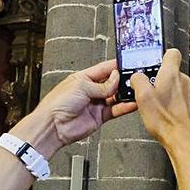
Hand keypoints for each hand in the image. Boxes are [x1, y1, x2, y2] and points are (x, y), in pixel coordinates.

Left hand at [19, 59, 137, 156]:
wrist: (53, 126)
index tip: (128, 63)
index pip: (104, 69)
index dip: (116, 66)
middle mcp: (91, 90)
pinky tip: (133, 103)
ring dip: (125, 93)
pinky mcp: (100, 116)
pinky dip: (125, 106)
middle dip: (123, 80)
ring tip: (136, 90)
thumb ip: (102, 85)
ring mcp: (96, 103)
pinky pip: (116, 109)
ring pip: (116, 96)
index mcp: (84, 78)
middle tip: (135, 78)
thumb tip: (116, 79)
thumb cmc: (57, 104)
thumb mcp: (81, 86)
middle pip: (112, 82)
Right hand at [129, 49, 189, 149]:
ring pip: (174, 85)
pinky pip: (178, 97)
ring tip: (154, 103)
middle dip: (158, 78)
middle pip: (170, 71)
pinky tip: (162, 111)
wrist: (182, 138)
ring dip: (164, 91)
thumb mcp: (143, 96)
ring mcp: (188, 93)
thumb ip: (138, 80)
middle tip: (148, 89)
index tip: (152, 62)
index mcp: (172, 73)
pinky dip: (170, 101)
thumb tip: (136, 77)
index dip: (161, 55)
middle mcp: (183, 80)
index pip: (172, 53)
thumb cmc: (166, 119)